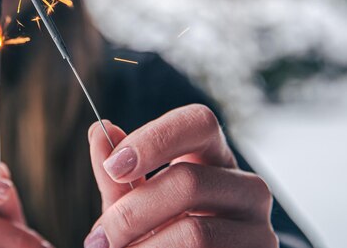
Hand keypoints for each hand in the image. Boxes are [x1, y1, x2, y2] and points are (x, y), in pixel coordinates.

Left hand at [86, 104, 277, 247]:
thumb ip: (117, 173)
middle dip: (133, 213)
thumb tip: (98, 131)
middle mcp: (246, 186)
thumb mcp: (135, 200)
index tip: (114, 167)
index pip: (198, 122)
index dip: (155, 139)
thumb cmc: (162, 228)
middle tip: (99, 237)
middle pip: (189, 182)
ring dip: (145, 247)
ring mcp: (259, 228)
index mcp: (214, 156)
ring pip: (196, 233)